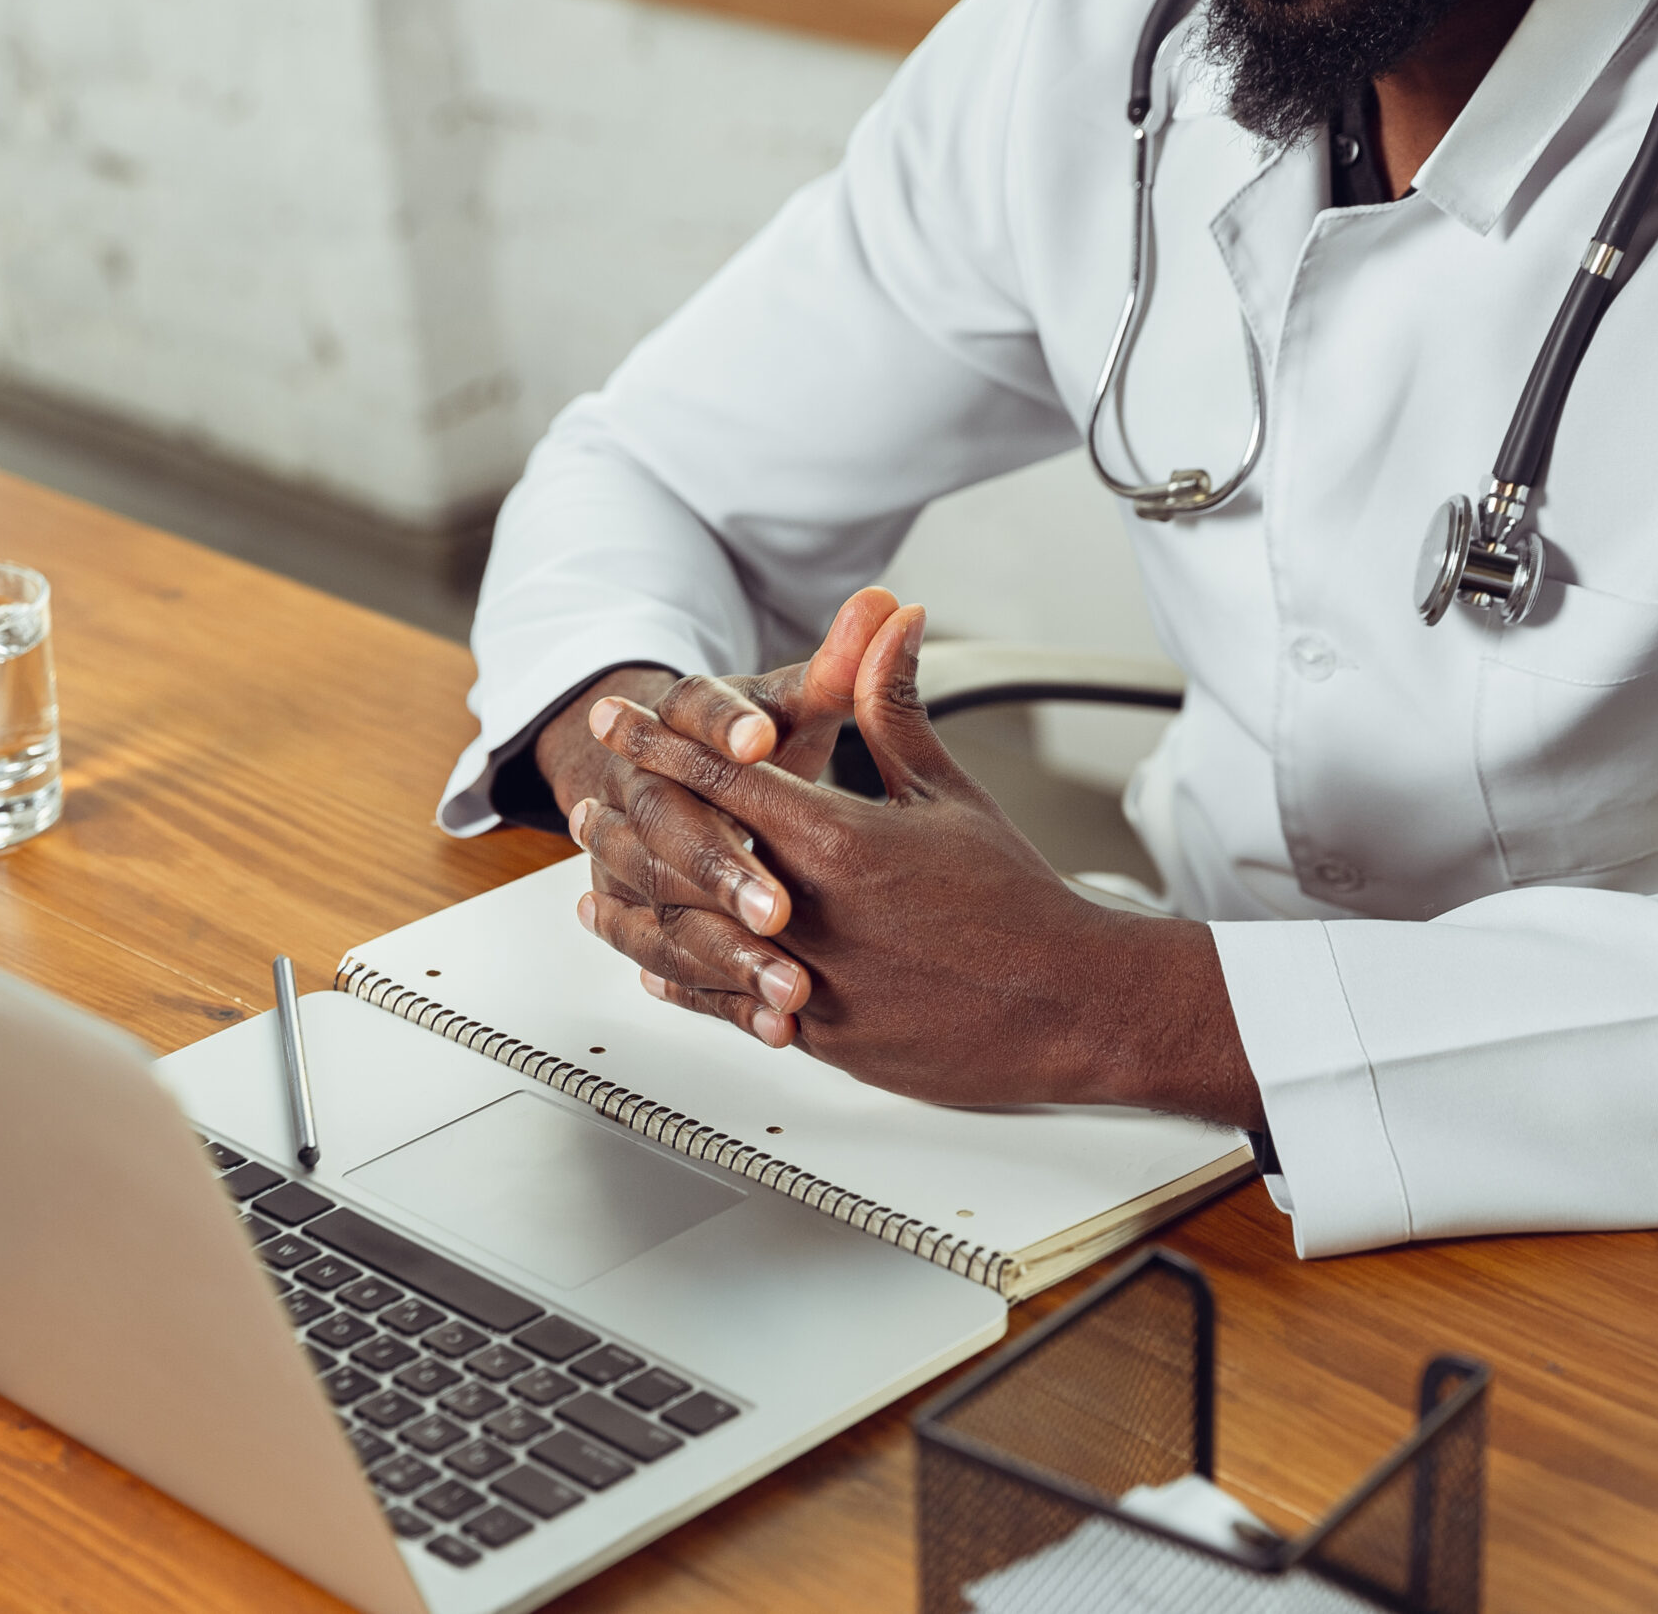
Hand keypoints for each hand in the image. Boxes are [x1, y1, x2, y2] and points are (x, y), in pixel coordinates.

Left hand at [576, 604, 1263, 1128]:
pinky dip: (683, 981)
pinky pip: (726, 1006)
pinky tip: (654, 966)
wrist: (1067, 1001)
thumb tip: (889, 620)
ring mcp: (809, 979)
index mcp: (837, 838)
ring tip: (595, 886)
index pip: (721, 774)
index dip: (659, 740)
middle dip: (628, 820)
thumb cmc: (1017, 899)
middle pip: (684, 856)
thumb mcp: (947, 791)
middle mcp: (809, 910)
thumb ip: (892, 707)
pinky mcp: (818, 1036)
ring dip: (634, 905)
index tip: (617, 718)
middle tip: (589, 799)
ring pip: (688, 939)